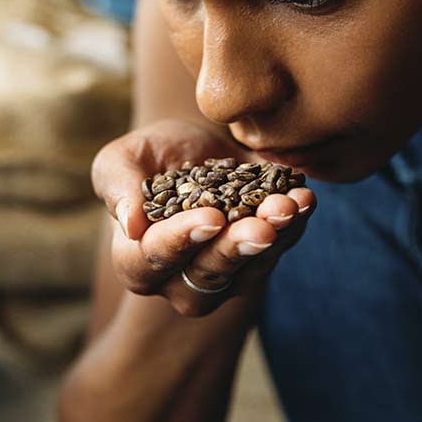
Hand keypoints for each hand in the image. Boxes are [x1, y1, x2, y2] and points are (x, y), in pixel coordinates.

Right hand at [91, 118, 316, 316]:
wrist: (200, 143)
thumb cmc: (153, 154)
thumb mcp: (123, 158)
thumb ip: (117, 186)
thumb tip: (130, 224)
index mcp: (137, 260)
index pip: (154, 258)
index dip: (182, 240)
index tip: (210, 218)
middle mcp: (181, 278)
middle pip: (208, 275)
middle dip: (236, 249)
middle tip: (260, 227)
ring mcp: (227, 273)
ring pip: (251, 268)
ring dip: (274, 238)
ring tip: (287, 207)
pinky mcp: (264, 255)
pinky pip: (282, 247)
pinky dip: (296, 223)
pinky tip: (304, 197)